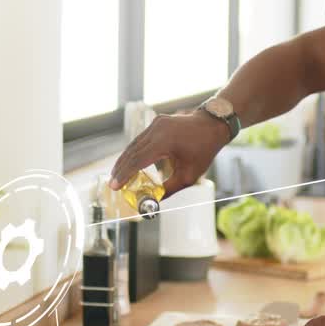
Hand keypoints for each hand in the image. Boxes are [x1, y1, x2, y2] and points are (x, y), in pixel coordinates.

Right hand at [108, 111, 228, 195]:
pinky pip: (141, 139)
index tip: (114, 186)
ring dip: (125, 160)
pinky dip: (133, 152)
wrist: (212, 126)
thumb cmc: (203, 151)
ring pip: (134, 145)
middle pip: (132, 152)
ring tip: (117, 175)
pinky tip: (128, 163)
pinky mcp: (156, 123)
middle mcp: (157, 130)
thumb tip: (154, 202)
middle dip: (121, 169)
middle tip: (112, 184)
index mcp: (165, 141)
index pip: (138, 160)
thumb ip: (170, 189)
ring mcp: (156, 124)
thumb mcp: (189, 175)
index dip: (125, 174)